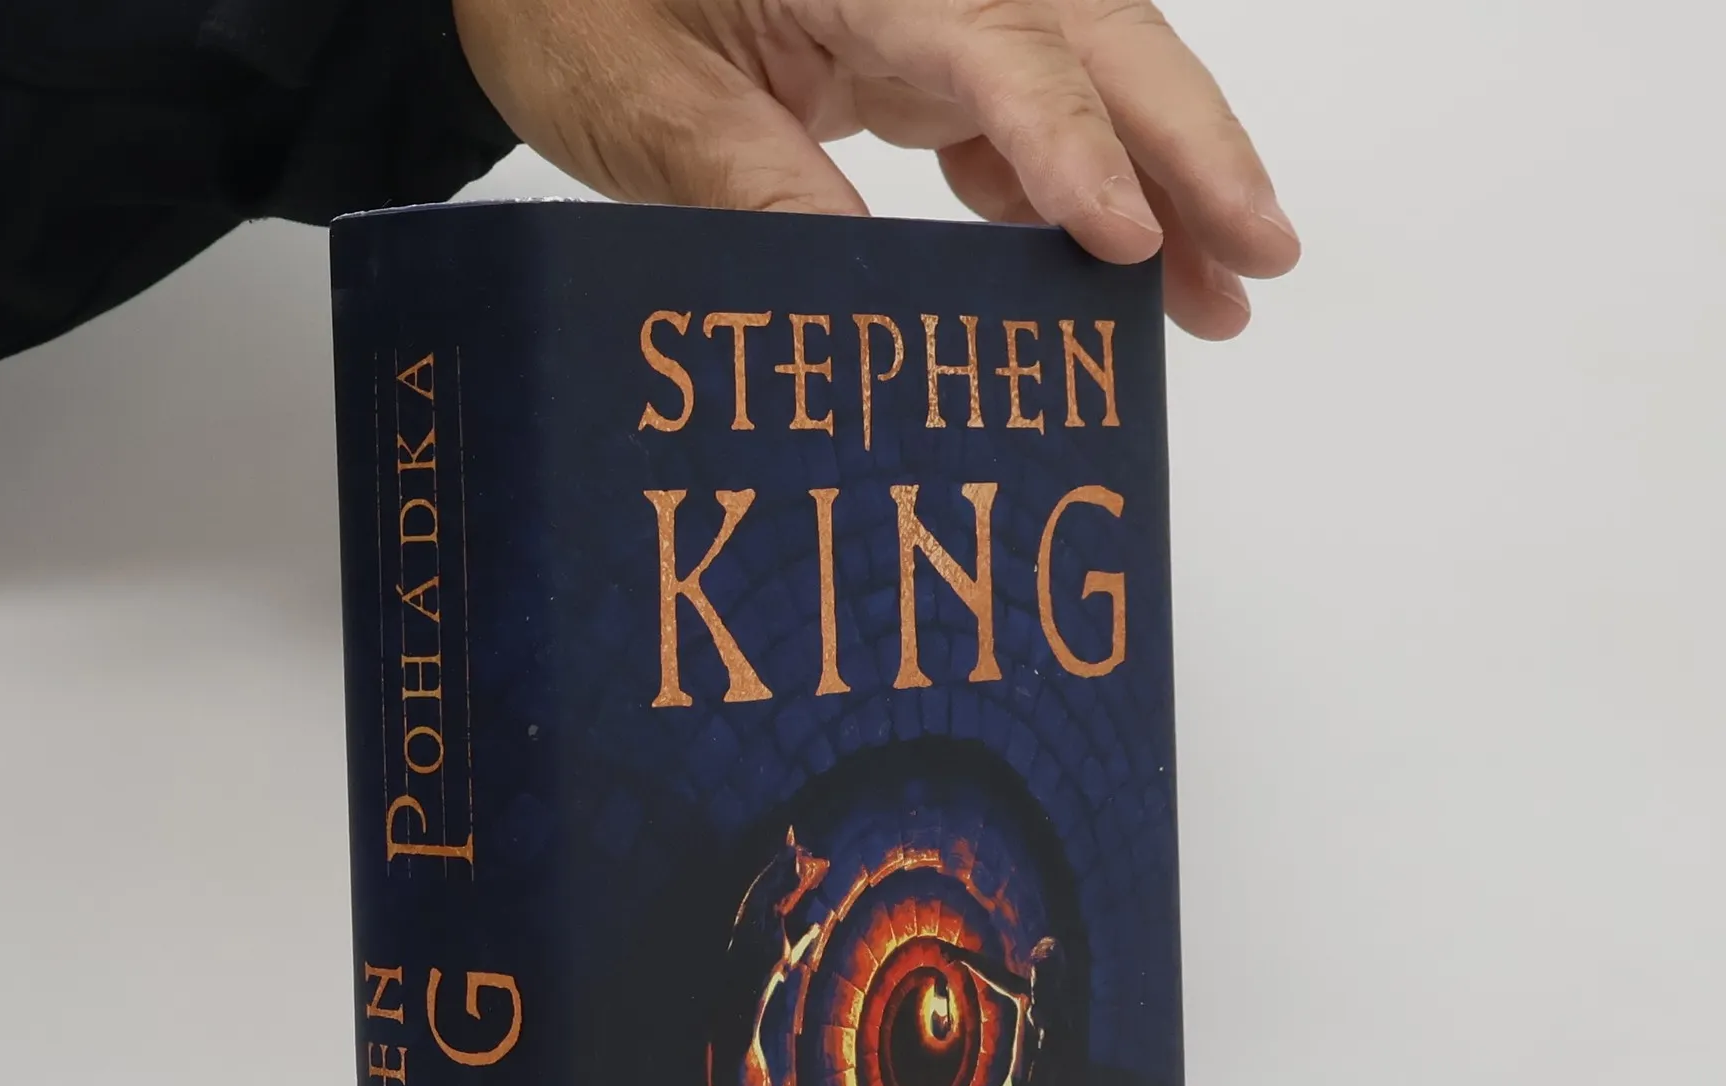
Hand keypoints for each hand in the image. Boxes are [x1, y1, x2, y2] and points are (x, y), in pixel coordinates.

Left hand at [453, 0, 1298, 339]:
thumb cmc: (569, 11)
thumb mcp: (647, 107)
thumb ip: (756, 191)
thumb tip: (869, 309)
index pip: (998, 46)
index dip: (1073, 146)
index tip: (1130, 243)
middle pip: (1092, 35)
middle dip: (1188, 146)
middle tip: (1263, 254)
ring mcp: (922, 3)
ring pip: (1079, 72)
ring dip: (1156, 177)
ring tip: (1218, 293)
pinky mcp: (910, 44)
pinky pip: (1019, 106)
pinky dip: (1068, 186)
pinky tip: (1104, 264)